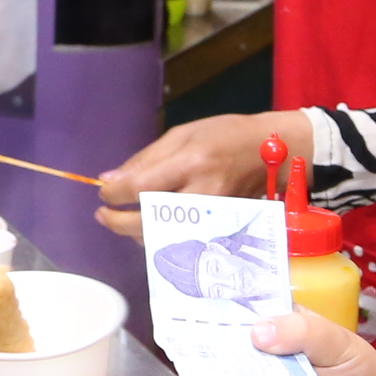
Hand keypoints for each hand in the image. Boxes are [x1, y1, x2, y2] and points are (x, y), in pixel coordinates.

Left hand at [93, 111, 312, 234]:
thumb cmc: (225, 135)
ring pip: (163, 238)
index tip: (103, 193)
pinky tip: (150, 226)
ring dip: (136, 233)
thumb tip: (109, 180)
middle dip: (118, 222)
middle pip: (149, 222)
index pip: (141, 188)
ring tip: (124, 220)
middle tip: (103, 215)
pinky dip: (159, 237)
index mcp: (191, 164)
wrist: (272, 153)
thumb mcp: (182, 134)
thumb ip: (145, 159)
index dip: (114, 195)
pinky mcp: (219, 230)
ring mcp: (212, 217)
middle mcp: (202, 195)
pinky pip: (181, 241)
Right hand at [190, 308, 375, 375]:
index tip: (196, 291)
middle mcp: (261, 354)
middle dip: (202, 334)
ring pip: (216, 375)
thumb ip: (303, 333)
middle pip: (223, 340)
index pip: (246, 306)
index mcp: (282, 325)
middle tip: (181, 328)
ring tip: (187, 362)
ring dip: (201, 369)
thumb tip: (255, 333)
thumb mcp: (341, 345)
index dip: (222, 298)